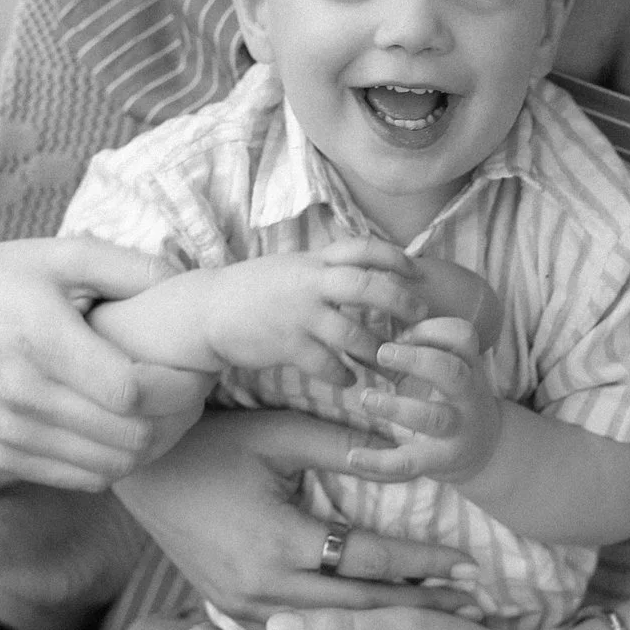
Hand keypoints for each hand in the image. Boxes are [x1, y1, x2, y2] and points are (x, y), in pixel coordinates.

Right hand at [0, 237, 210, 490]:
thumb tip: (192, 288)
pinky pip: (87, 477)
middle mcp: (22, 395)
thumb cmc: (5, 279)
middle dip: (176, 417)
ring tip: (164, 409)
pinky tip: (125, 426)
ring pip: (114, 465)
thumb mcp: (67, 254)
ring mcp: (10, 432)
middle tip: (193, 391)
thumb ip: (134, 269)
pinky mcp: (5, 453)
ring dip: (153, 443)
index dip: (179, 388)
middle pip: (130, 436)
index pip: (132, 392)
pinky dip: (118, 460)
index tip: (199, 369)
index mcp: (42, 340)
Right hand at [113, 410, 478, 622]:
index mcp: (279, 541)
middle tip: (470, 606)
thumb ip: (343, 444)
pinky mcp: (232, 612)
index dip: (424, 560)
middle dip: (418, 607)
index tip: (467, 561)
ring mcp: (243, 607)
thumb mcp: (280, 434)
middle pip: (359, 607)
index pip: (370, 559)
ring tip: (434, 626)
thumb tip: (408, 448)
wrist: (144, 474)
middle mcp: (263, 586)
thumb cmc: (215, 443)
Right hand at [203, 236, 425, 384]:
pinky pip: (326, 364)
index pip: (363, 248)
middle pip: (368, 286)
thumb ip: (327, 267)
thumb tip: (369, 267)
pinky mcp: (287, 345)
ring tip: (388, 362)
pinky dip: (342, 375)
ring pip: (352, 333)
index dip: (396, 258)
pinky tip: (349, 381)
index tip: (419, 272)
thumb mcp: (292, 267)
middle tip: (421, 317)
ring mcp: (299, 315)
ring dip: (376, 350)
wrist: (208, 310)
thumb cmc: (256, 289)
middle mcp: (310, 284)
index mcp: (314, 261)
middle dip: (400, 301)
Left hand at [343, 318, 501, 484]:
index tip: (403, 333)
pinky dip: (379, 462)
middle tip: (382, 353)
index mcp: (467, 365)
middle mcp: (468, 395)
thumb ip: (411, 348)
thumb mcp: (442, 366)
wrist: (483, 447)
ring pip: (432, 418)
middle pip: (452, 372)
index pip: (462, 337)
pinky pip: (410, 462)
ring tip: (366, 399)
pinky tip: (353, 457)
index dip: (432, 330)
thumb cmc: (449, 394)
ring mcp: (456, 429)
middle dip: (418, 360)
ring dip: (396, 407)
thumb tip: (362, 326)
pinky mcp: (439, 460)